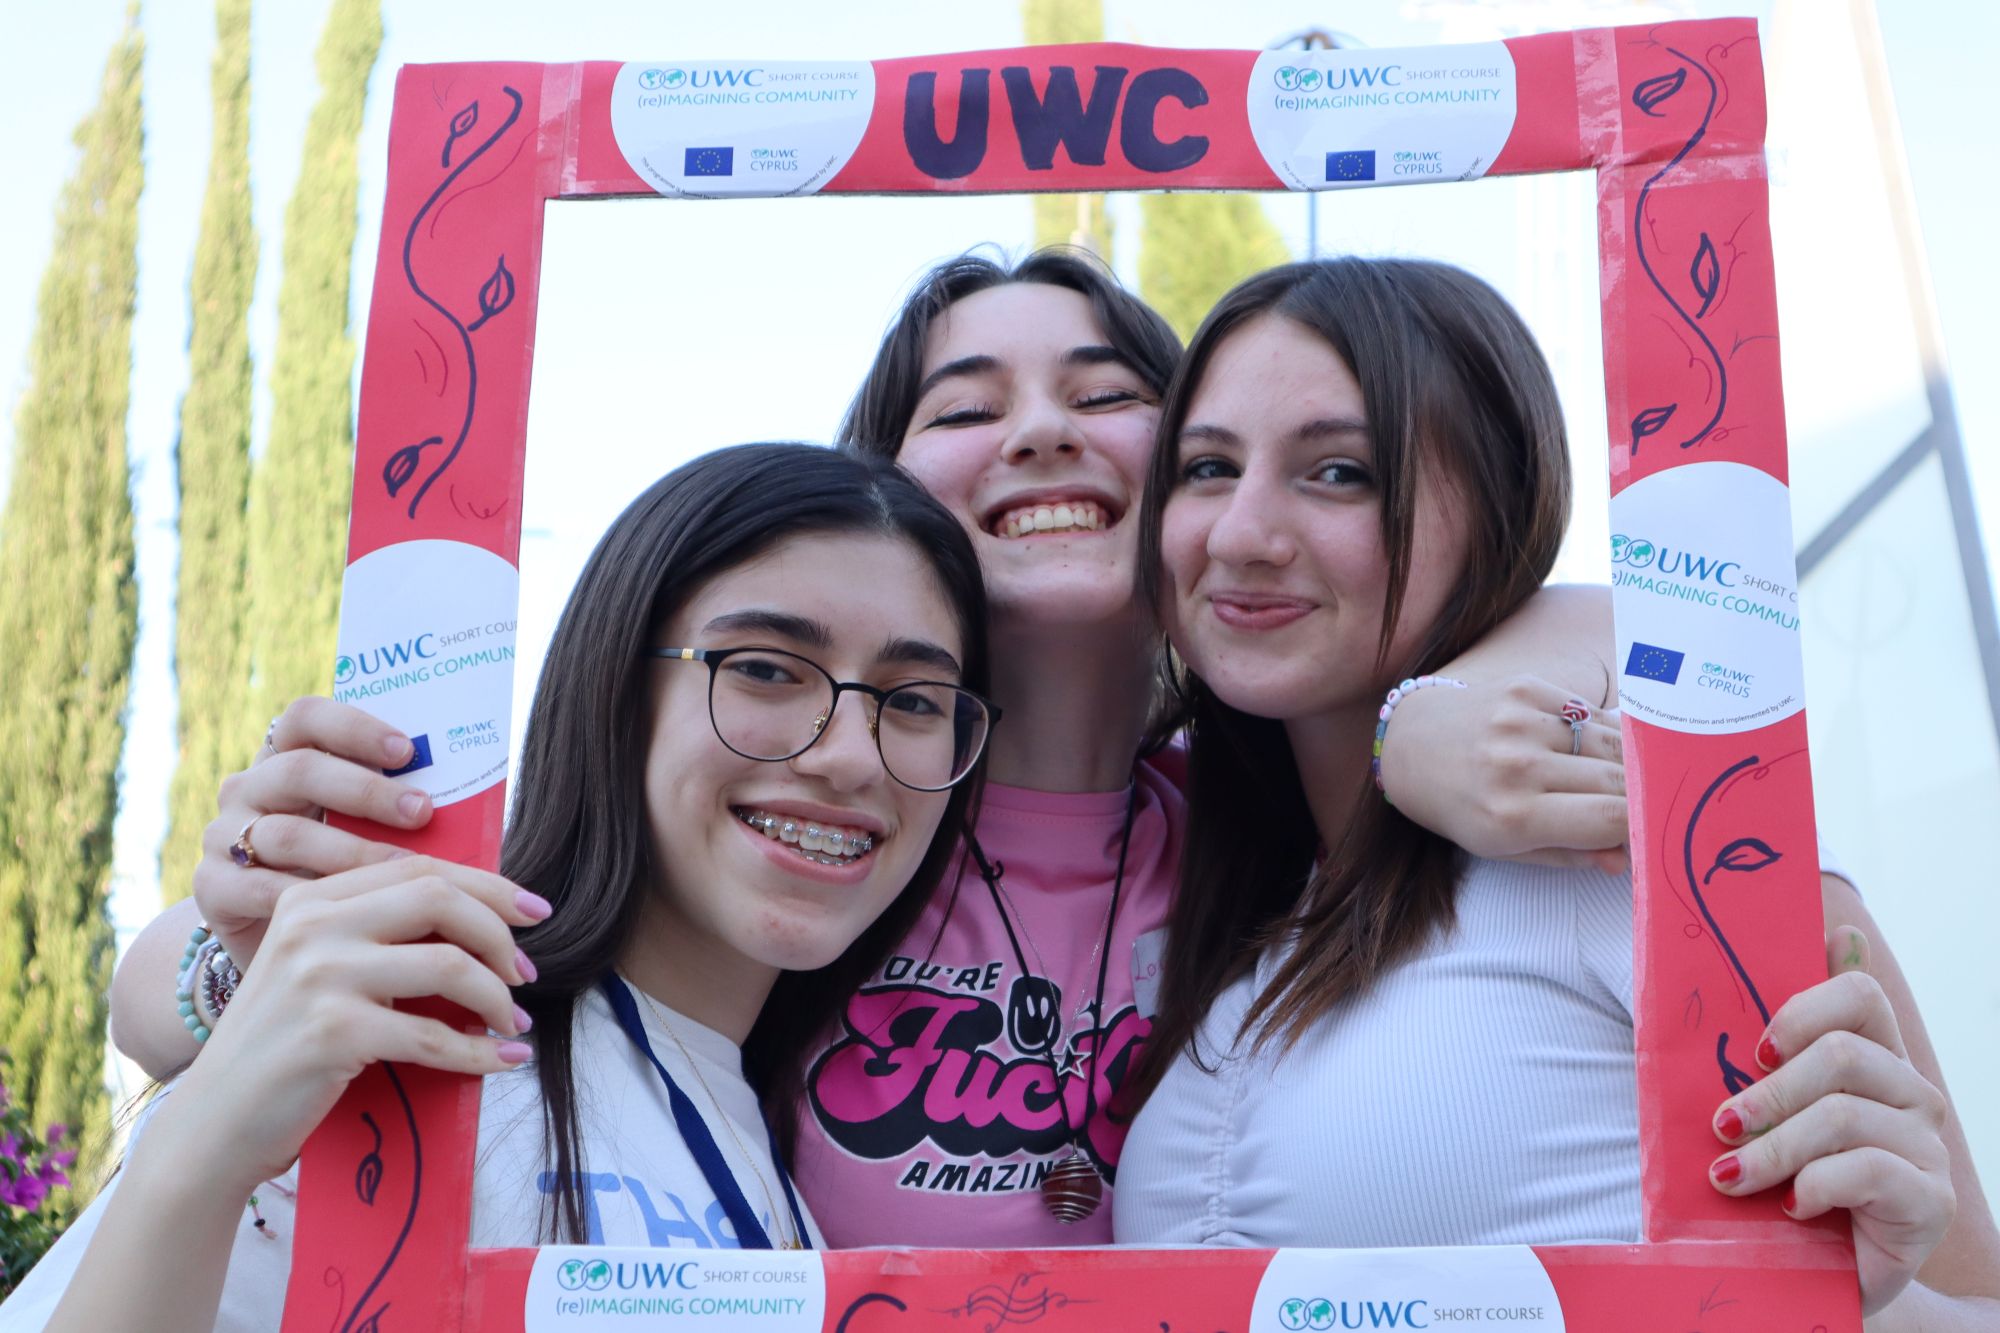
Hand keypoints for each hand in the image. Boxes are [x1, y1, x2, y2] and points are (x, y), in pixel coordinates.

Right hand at [157, 855, 550, 1194]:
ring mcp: (320, 977)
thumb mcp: (315, 970)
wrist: (214, 1123)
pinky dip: (480, 1051)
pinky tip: (503, 1060)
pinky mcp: (334, 1034)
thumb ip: (373, 934)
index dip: (490, 887)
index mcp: (311, 898)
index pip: (421, 868)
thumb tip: (481, 919)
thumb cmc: (281, 1048)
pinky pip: (434, 1035)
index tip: (535, 911)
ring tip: (513, 1021)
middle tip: (525, 973)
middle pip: (440, 899)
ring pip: (449, 965)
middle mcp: (313, 925)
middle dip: (499, 934)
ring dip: (497, 997)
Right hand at [195, 697, 436, 965]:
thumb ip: (402, 811)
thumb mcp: (370, 833)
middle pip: (299, 770)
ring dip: (351, 851)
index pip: (306, 717)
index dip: (355, 726)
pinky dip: (310, 898)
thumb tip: (478, 803)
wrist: (282, 944)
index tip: (407, 750)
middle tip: (422, 812)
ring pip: (285, 833)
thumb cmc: (346, 873)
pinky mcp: (211, 887)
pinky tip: (352, 913)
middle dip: (366, 790)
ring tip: (405, 870)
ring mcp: (222, 835)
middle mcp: (249, 787)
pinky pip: (258, 886)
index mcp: (287, 757)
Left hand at [1378, 675, 1627, 872]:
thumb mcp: (1505, 848)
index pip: (1609, 818)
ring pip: (1609, 741)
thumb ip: (1570, 855)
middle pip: (1616, 780)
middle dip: (1638, 795)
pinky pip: (1588, 710)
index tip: (1652, 829)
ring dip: (1625, 761)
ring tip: (1622, 775)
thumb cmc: (1463, 806)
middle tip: (1645, 804)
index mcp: (1513, 815)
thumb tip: (1626, 858)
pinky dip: (1600, 729)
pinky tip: (1592, 745)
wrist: (1412, 746)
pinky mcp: (1524, 688)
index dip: (1641, 825)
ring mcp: (1521, 720)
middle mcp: (1518, 765)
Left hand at [1707, 926, 1955, 1314]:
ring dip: (1773, 1149)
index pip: (1859, 994)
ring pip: (1842, 1115)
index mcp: (1874, 1056)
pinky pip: (1866, 1170)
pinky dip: (1813, 1187)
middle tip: (1722, 1128)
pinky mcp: (1932, 1199)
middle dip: (1768, 1093)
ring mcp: (1927, 1145)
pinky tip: (1793, 1206)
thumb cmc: (1784, 1181)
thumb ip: (1779, 1044)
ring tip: (1732, 1178)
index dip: (1802, 1011)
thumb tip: (1824, 936)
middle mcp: (1910, 1092)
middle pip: (1841, 1055)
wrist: (1818, 1273)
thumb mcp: (1769, 1111)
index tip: (1757, 1051)